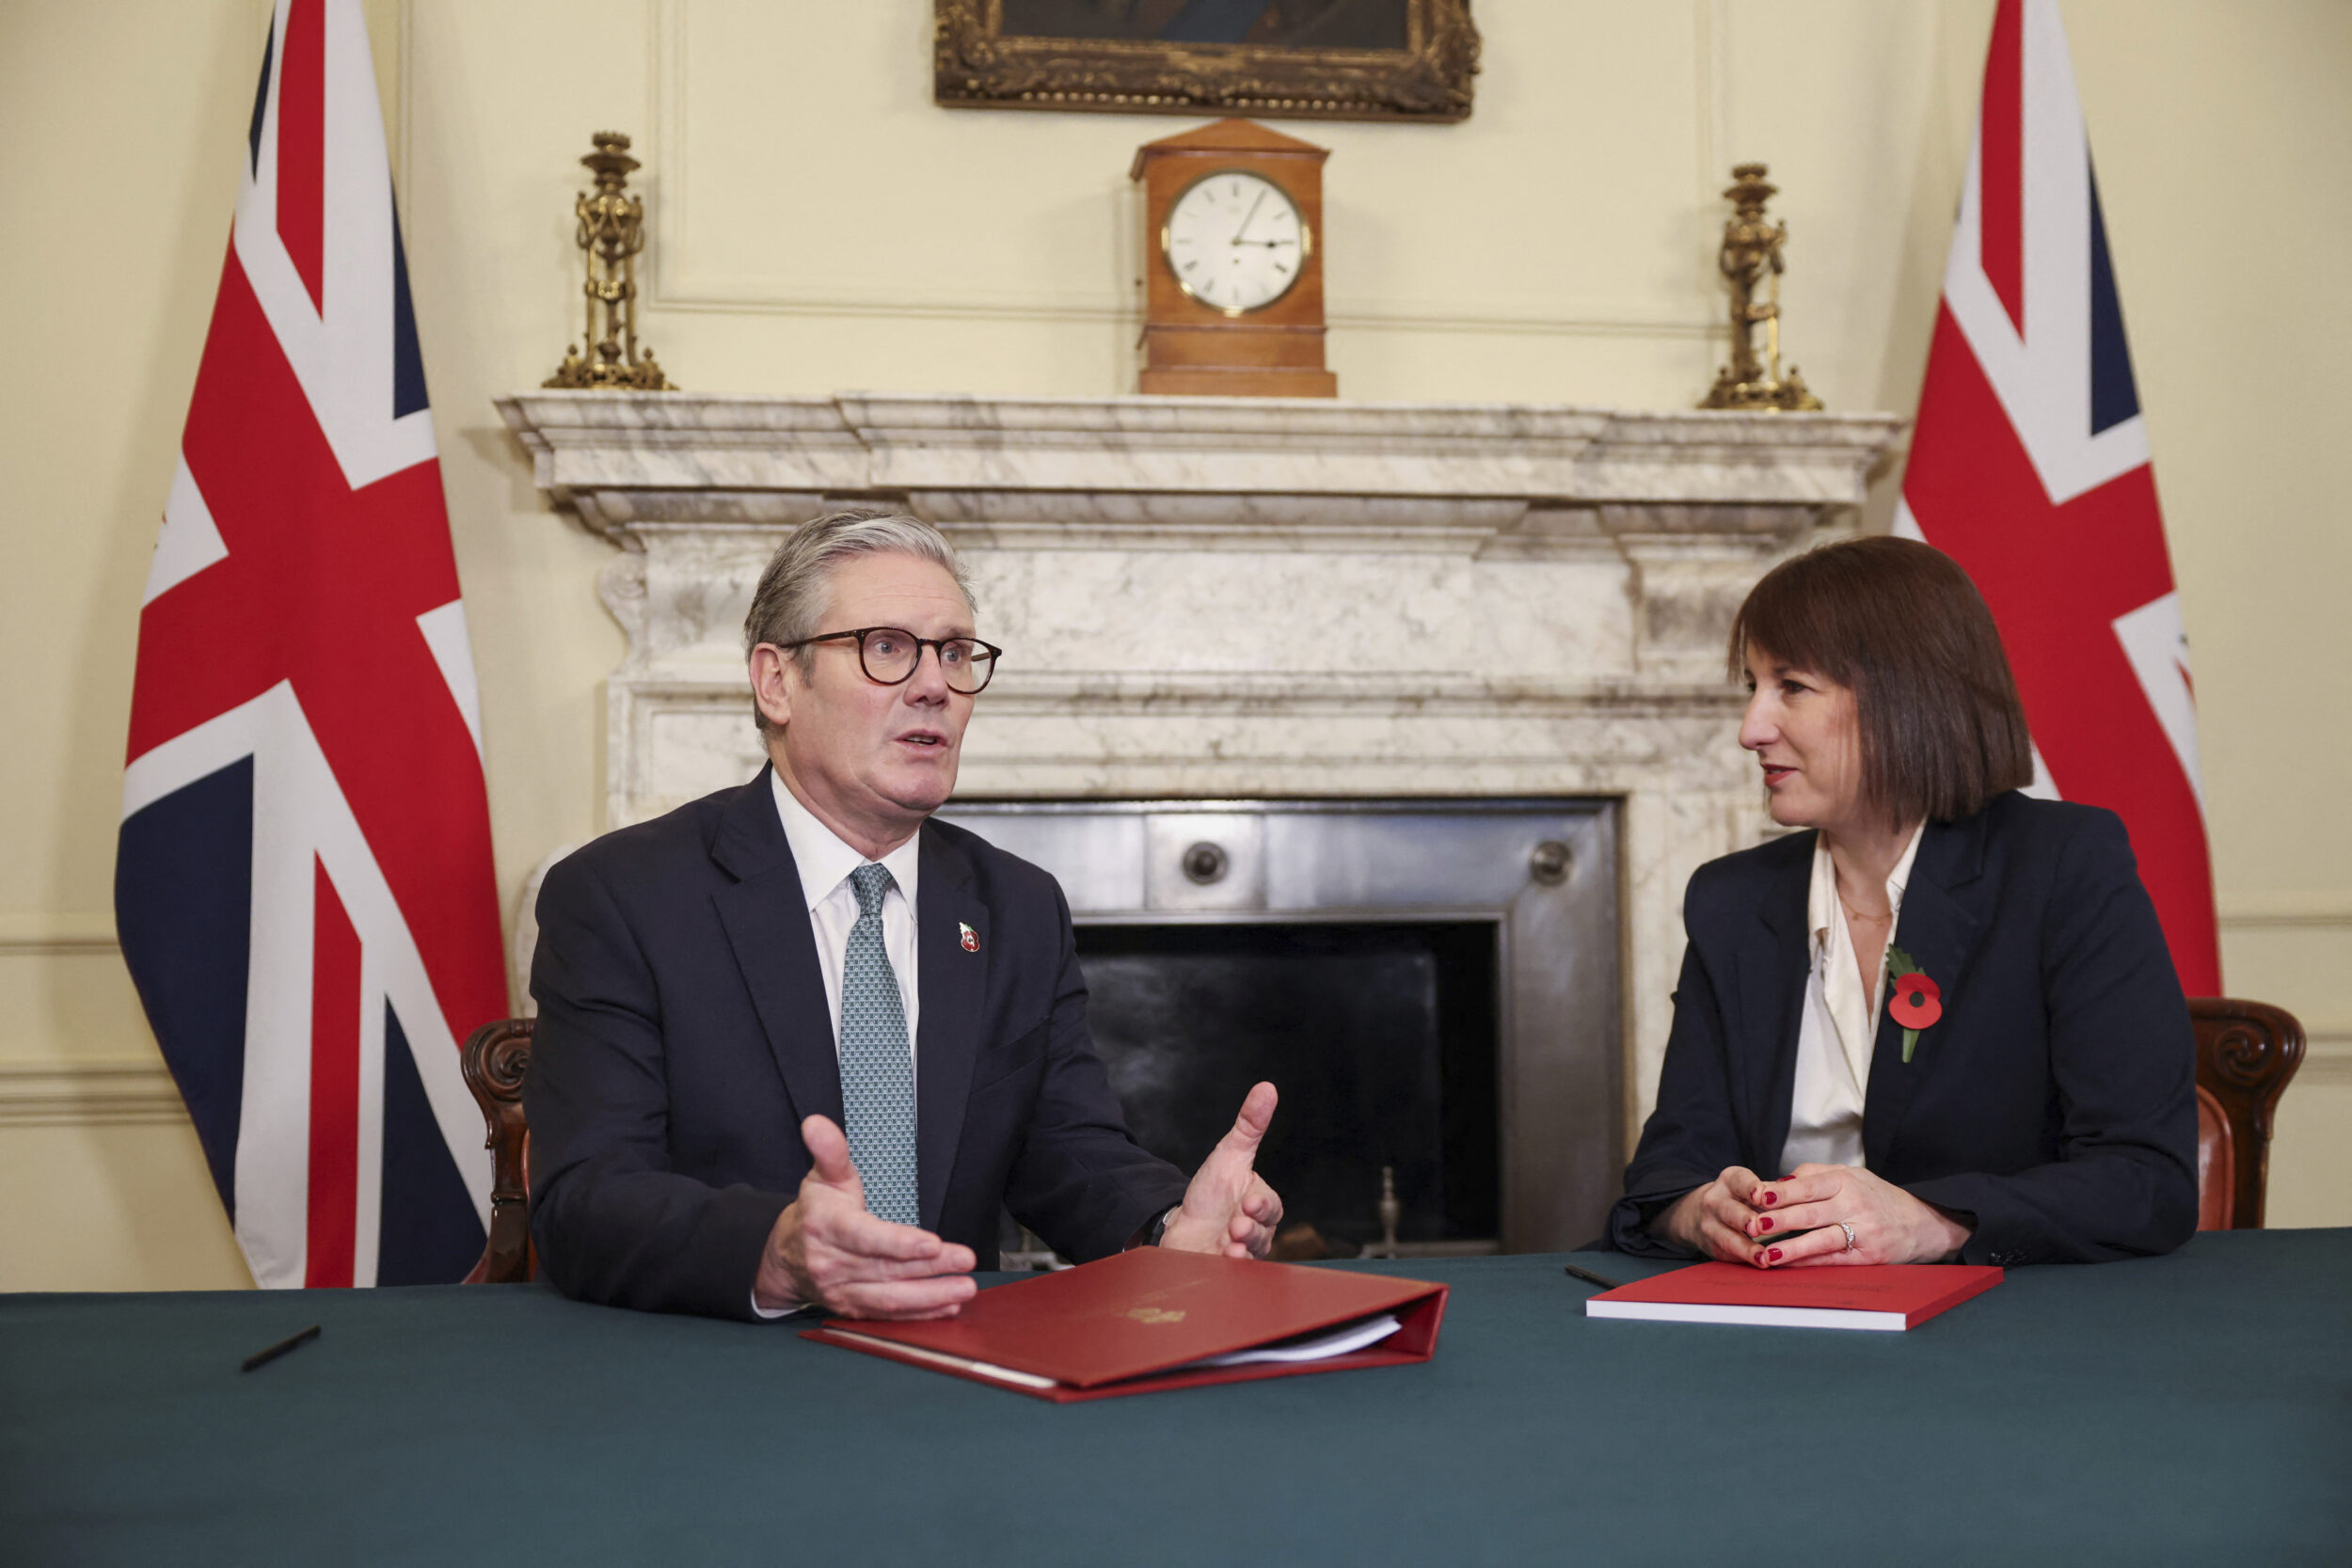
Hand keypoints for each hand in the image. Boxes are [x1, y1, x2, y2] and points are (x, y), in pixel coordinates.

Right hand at [752, 1115, 977, 1318]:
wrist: (785, 1257)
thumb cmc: (815, 1212)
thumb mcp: (823, 1176)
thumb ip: (829, 1151)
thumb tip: (816, 1123)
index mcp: (827, 1227)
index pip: (866, 1238)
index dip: (900, 1244)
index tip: (933, 1243)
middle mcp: (832, 1263)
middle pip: (887, 1269)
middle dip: (932, 1268)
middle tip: (966, 1260)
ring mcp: (841, 1291)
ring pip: (890, 1298)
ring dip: (931, 1296)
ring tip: (965, 1288)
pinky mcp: (851, 1309)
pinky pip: (887, 1315)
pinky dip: (919, 1313)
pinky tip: (947, 1307)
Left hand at [1160, 1082, 1284, 1259]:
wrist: (1181, 1229)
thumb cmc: (1209, 1193)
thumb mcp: (1229, 1155)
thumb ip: (1250, 1125)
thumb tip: (1267, 1088)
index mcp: (1260, 1203)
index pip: (1271, 1206)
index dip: (1262, 1206)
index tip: (1248, 1202)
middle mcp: (1256, 1231)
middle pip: (1264, 1234)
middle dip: (1252, 1230)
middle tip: (1237, 1226)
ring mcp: (1242, 1253)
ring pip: (1252, 1256)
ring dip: (1242, 1250)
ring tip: (1229, 1245)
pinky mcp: (1225, 1272)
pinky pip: (1235, 1274)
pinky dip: (1230, 1269)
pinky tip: (1223, 1261)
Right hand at [1652, 1166, 1770, 1265]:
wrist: (1700, 1213)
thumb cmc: (1740, 1198)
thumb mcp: (1750, 1186)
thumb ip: (1773, 1190)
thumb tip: (1796, 1187)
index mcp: (1728, 1181)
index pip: (1739, 1180)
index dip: (1750, 1186)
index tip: (1762, 1194)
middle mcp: (1715, 1201)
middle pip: (1727, 1209)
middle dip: (1743, 1218)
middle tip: (1758, 1226)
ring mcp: (1710, 1225)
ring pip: (1725, 1237)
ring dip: (1745, 1247)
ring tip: (1762, 1257)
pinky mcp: (1713, 1247)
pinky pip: (1728, 1254)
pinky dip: (1745, 1260)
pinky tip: (1760, 1264)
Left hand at [1743, 1162, 1973, 1267]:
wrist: (1923, 1223)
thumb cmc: (1876, 1197)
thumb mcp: (1851, 1175)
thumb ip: (1814, 1175)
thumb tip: (1778, 1182)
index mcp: (1845, 1181)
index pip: (1807, 1186)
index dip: (1780, 1192)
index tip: (1756, 1196)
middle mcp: (1854, 1205)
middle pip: (1809, 1213)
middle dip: (1778, 1220)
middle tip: (1751, 1226)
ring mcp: (1863, 1232)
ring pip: (1820, 1240)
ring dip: (1791, 1247)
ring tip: (1766, 1253)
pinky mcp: (1868, 1257)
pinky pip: (1833, 1260)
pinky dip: (1809, 1263)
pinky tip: (1789, 1265)